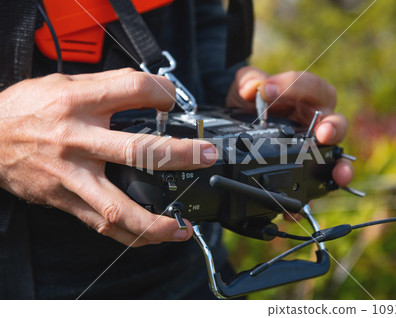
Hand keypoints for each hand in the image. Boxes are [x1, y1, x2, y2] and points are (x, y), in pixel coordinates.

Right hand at [0, 68, 216, 245]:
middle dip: (180, 156)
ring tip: (183, 228)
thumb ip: (109, 85)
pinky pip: (101, 224)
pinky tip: (152, 237)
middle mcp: (78, 140)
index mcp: (80, 102)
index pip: (135, 89)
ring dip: (156, 222)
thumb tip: (152, 90)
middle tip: (206, 157)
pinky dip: (130, 235)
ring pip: (120, 206)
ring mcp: (72, 175)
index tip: (175, 101)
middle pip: (139, 151)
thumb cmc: (28, 108)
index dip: (164, 93)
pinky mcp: (65, 199)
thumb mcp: (66, 84)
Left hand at [226, 66, 353, 220]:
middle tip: (323, 134)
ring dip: (339, 166)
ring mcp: (313, 148)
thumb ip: (248, 80)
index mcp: (306, 96)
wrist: (238, 122)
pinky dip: (308, 198)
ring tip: (338, 173)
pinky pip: (312, 186)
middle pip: (336, 123)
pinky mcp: (304, 171)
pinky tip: (296, 209)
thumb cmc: (253, 101)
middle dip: (333, 129)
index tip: (268, 91)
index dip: (292, 87)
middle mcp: (316, 122)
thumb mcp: (247, 87)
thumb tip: (253, 89)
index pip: (310, 87)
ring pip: (335, 157)